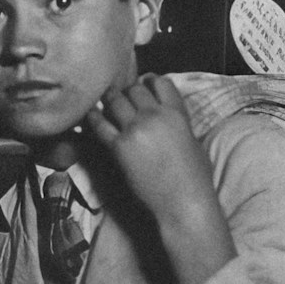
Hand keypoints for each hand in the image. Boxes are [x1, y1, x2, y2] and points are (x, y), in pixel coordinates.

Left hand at [82, 75, 233, 283]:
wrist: (184, 202)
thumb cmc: (195, 178)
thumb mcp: (193, 141)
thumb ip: (179, 122)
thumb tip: (168, 117)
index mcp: (177, 113)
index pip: (160, 81)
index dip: (149, 81)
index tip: (142, 86)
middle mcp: (155, 116)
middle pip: (134, 89)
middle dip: (127, 92)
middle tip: (121, 99)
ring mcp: (135, 129)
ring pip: (114, 100)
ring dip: (109, 101)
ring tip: (105, 103)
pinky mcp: (118, 146)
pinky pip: (99, 124)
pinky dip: (93, 118)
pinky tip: (90, 116)